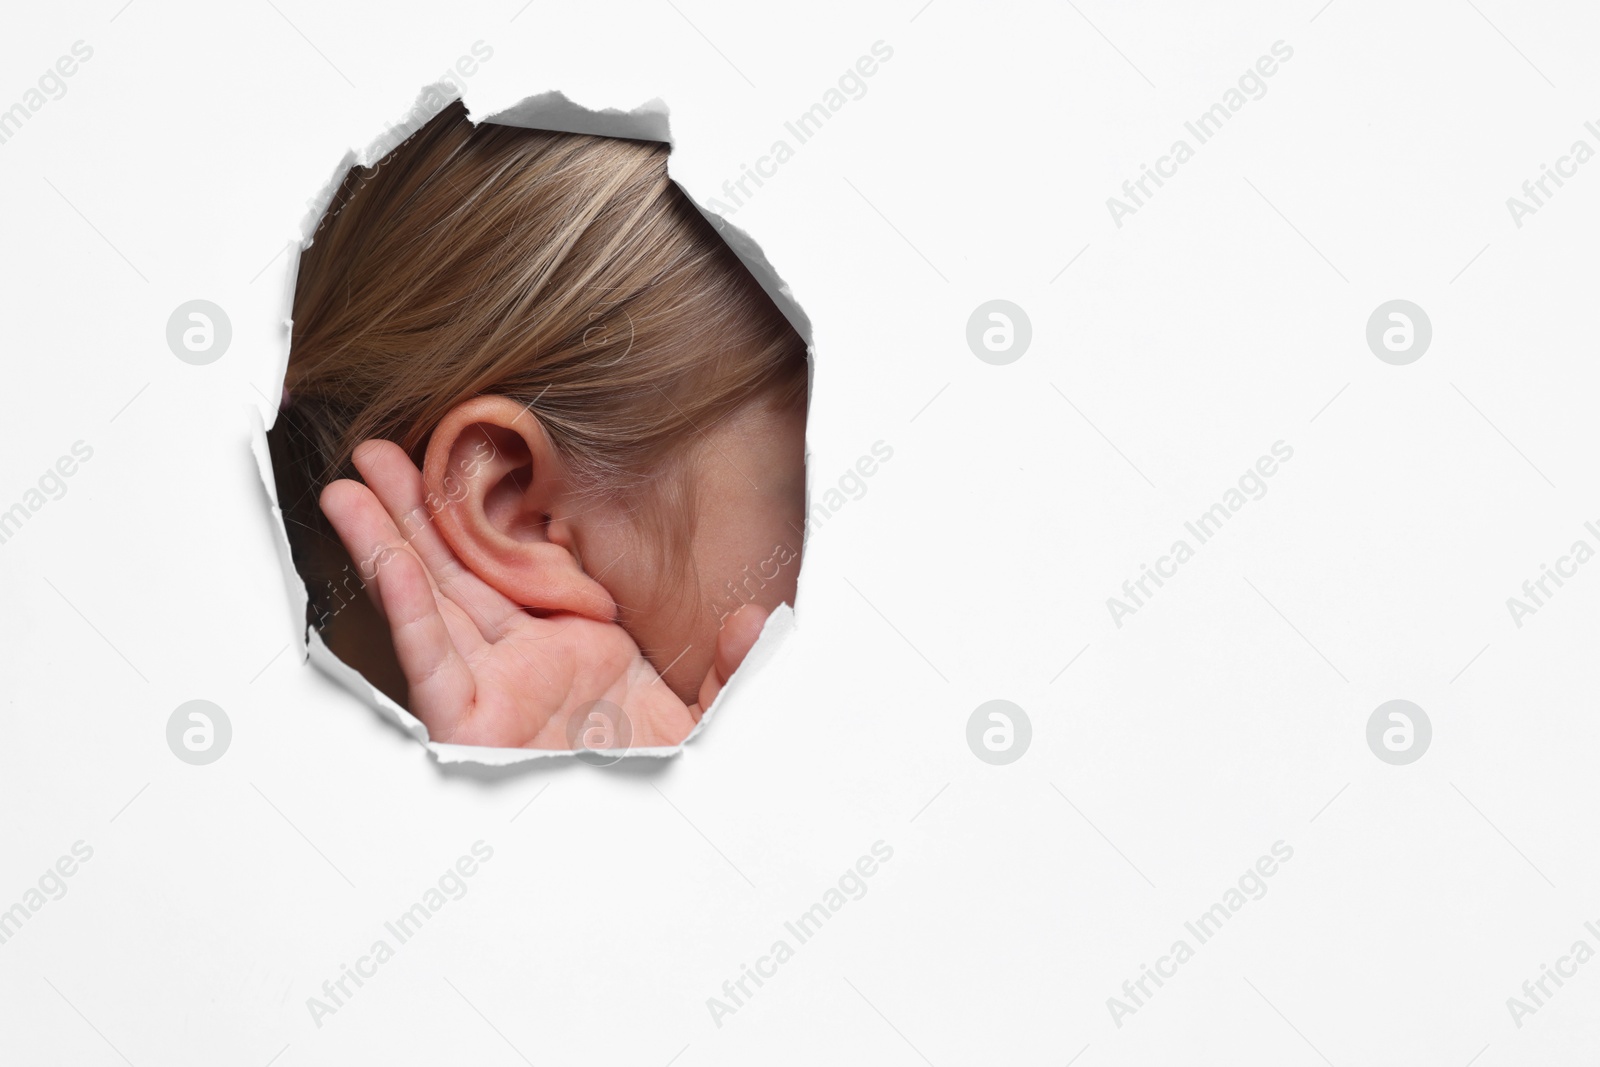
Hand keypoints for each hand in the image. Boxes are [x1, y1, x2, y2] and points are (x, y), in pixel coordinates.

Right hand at [318, 440, 767, 749]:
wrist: (650, 851)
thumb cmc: (670, 790)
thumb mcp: (713, 722)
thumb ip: (734, 667)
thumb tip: (753, 619)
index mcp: (577, 650)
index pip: (524, 566)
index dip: (493, 517)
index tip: (474, 460)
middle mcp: (525, 663)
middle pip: (459, 570)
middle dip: (417, 511)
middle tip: (382, 451)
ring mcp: (493, 691)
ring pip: (429, 601)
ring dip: (388, 540)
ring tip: (352, 483)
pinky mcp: (469, 727)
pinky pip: (431, 656)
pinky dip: (405, 606)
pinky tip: (383, 555)